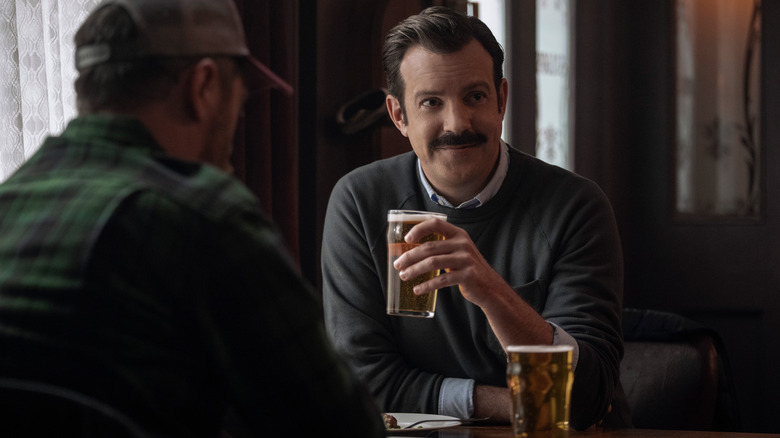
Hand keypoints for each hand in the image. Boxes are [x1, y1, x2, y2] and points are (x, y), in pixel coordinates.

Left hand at [392, 217, 506, 307]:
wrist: (491, 287)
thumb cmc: (468, 269)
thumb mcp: (458, 252)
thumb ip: (441, 247)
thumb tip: (410, 252)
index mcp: (459, 234)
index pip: (435, 224)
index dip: (419, 229)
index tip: (406, 239)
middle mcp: (463, 244)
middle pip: (429, 247)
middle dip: (409, 256)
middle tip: (397, 265)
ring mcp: (466, 259)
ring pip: (432, 263)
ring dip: (414, 270)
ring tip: (404, 276)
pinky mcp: (467, 275)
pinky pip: (441, 280)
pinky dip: (427, 285)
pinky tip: (417, 290)